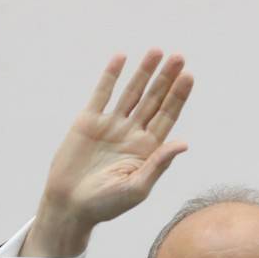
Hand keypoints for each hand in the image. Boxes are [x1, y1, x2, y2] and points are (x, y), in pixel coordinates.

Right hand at [23, 49, 193, 257]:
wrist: (69, 205)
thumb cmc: (106, 205)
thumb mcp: (137, 188)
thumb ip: (159, 164)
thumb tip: (184, 143)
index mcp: (147, 149)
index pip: (167, 117)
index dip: (178, 96)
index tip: (188, 76)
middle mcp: (131, 133)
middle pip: (153, 100)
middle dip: (166, 79)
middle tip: (179, 57)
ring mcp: (110, 125)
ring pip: (131, 93)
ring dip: (143, 72)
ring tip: (157, 51)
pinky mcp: (88, 121)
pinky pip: (102, 93)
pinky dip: (111, 76)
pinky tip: (121, 58)